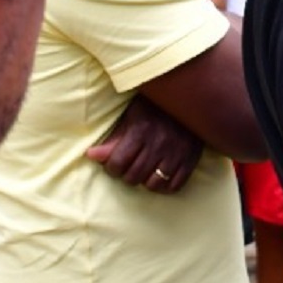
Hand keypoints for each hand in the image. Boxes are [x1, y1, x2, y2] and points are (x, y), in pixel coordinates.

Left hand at [86, 97, 204, 193]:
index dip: (111, 167)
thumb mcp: (131, 116)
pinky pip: (176, 186)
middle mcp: (159, 144)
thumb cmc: (155, 106)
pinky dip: (166, 186)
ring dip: (146, 181)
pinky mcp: (191, 159)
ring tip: (145, 171)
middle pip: (134, 176)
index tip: (114, 163)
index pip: (117, 164)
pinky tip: (160, 176)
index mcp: (140, 131)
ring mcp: (177, 153)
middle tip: (129, 167)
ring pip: (154, 184)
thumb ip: (113, 139)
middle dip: (127, 174)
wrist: (189, 96)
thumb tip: (91, 156)